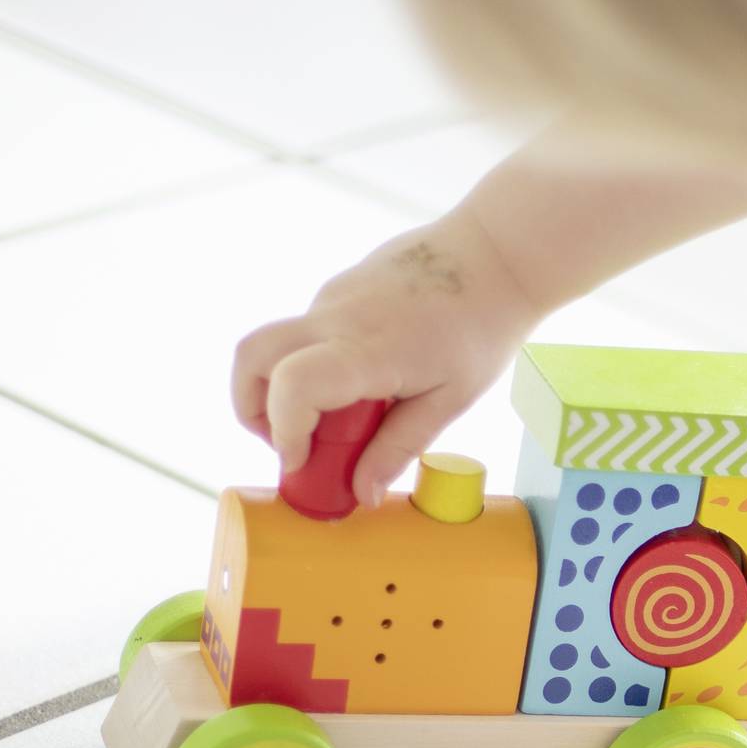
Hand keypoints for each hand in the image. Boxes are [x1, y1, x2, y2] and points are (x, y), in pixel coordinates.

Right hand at [230, 215, 537, 509]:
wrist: (495, 252)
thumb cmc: (481, 327)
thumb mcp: (449, 400)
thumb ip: (398, 447)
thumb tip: (361, 495)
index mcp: (368, 350)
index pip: (292, 387)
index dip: (284, 433)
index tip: (301, 464)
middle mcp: (336, 318)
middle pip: (251, 357)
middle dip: (252, 410)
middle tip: (291, 445)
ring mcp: (331, 298)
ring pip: (276, 347)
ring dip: (285, 390)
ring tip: (338, 419)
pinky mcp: (336, 290)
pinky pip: (306, 335)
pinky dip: (313, 367)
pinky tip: (364, 382)